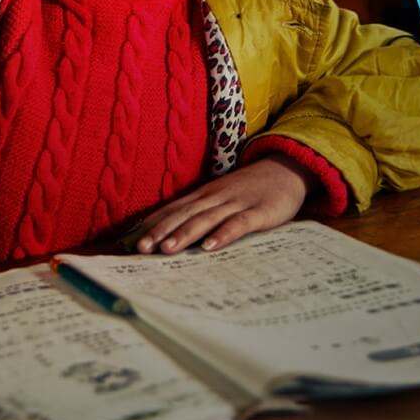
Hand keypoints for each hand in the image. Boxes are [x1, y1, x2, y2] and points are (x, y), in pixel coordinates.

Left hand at [126, 158, 309, 253]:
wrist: (287, 169)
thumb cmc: (250, 189)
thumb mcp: (221, 197)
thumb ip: (201, 212)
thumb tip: (173, 232)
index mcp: (204, 195)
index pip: (173, 210)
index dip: (153, 225)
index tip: (131, 241)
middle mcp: (215, 197)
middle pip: (183, 215)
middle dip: (160, 232)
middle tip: (140, 249)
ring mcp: (236, 203)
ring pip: (205, 219)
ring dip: (185, 234)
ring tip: (166, 250)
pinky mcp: (259, 212)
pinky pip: (239, 224)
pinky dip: (223, 234)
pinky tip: (210, 246)